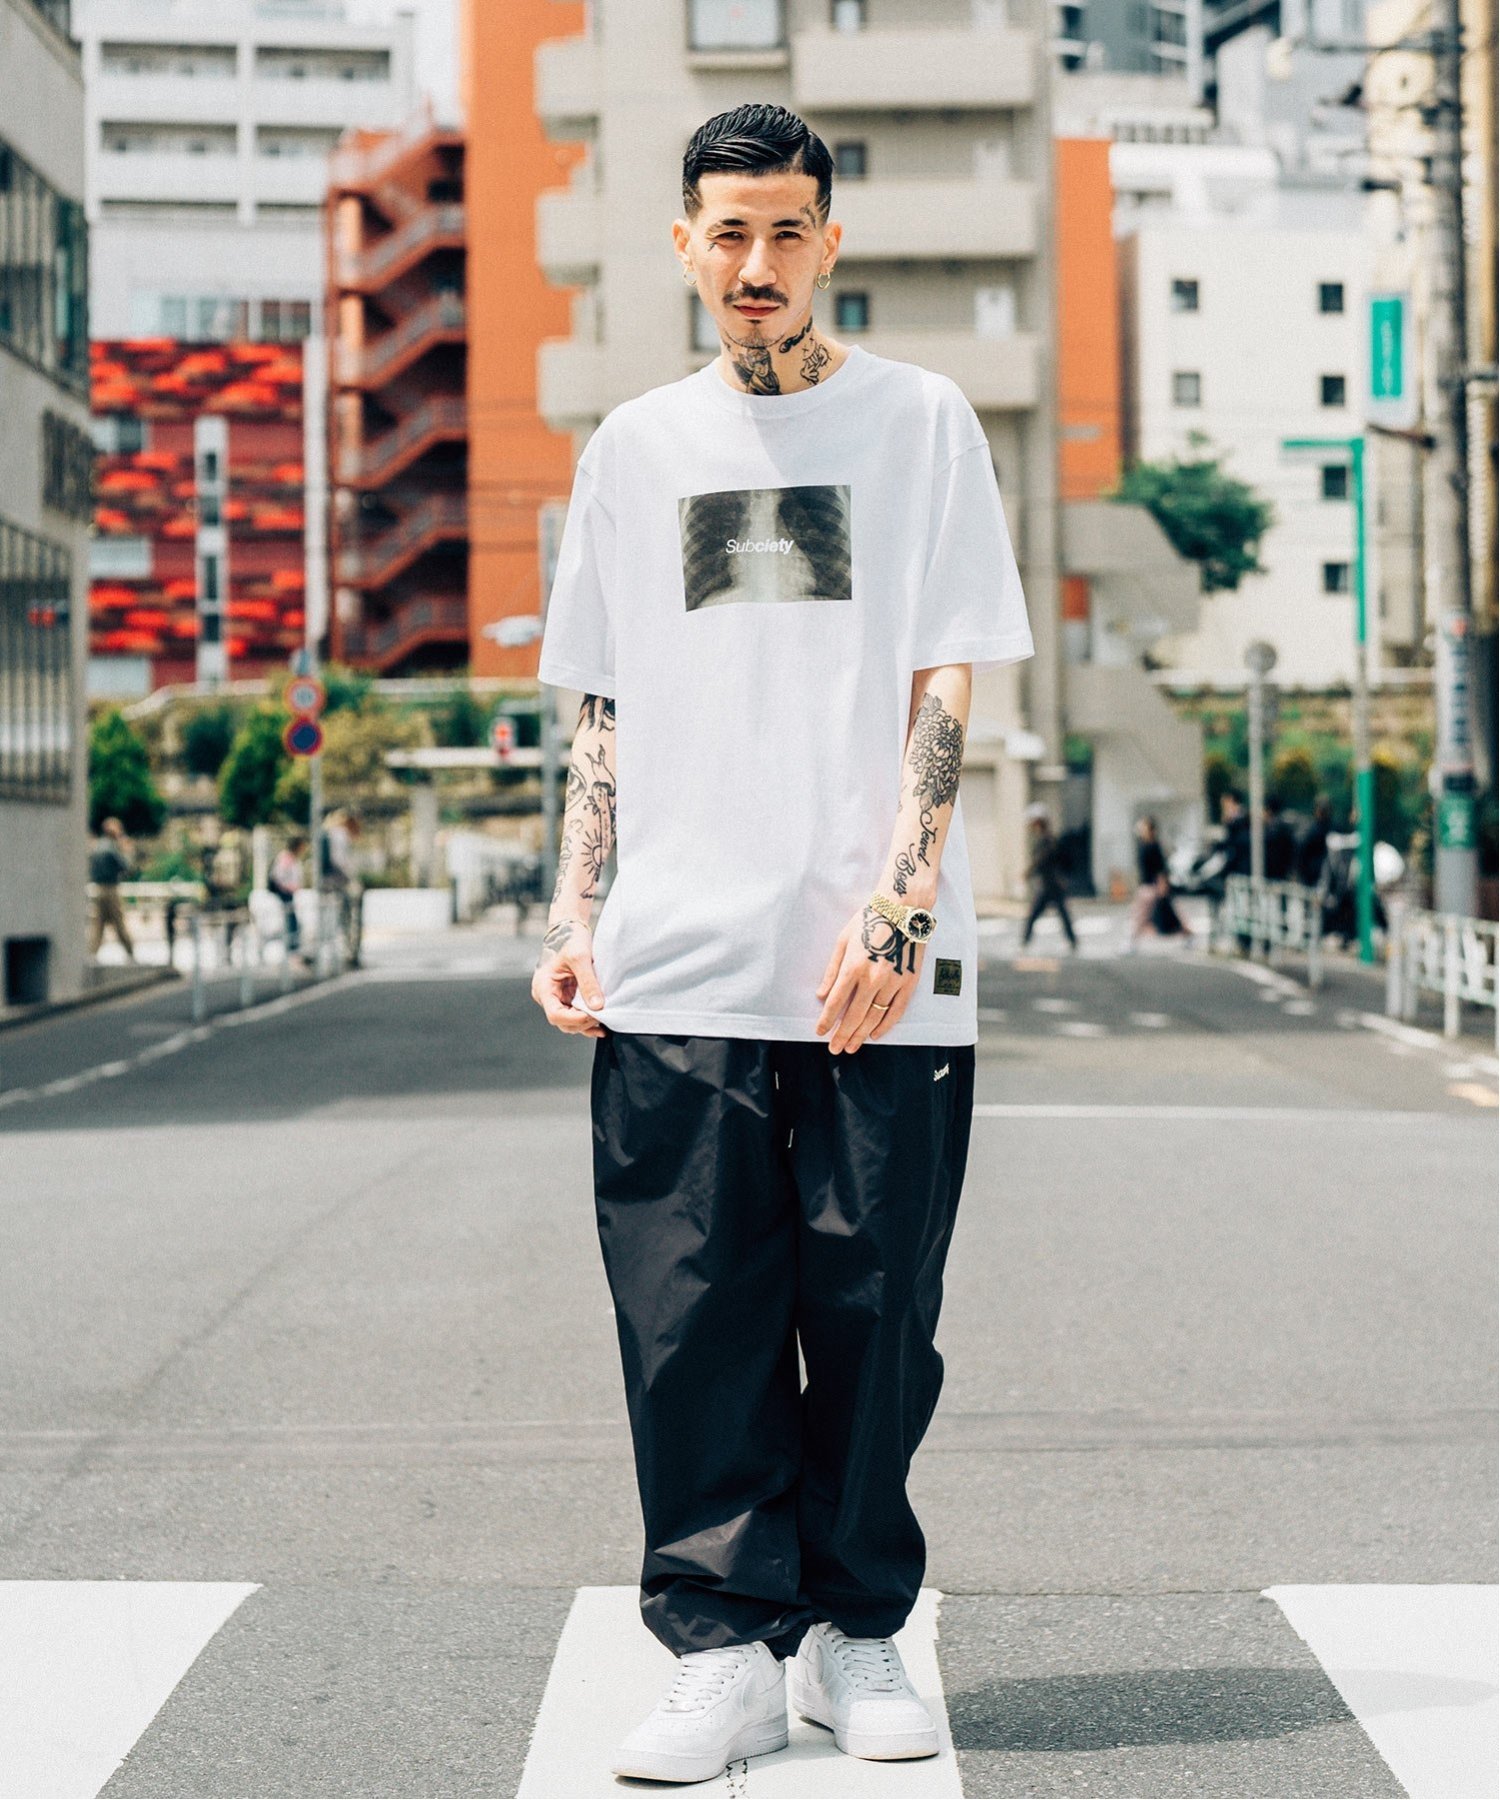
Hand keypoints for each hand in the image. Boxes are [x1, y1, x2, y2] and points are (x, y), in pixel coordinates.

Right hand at [532, 917, 606, 1036]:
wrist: (569, 929)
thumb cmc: (571, 939)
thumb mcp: (581, 958)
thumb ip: (588, 983)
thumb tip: (598, 1007)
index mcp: (543, 986)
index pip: (555, 1014)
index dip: (575, 1019)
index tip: (594, 1015)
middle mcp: (546, 995)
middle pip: (562, 1021)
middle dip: (582, 1022)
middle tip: (602, 1016)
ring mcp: (555, 997)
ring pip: (569, 1022)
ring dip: (586, 1024)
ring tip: (604, 1021)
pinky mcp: (565, 997)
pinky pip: (575, 1014)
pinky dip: (587, 1020)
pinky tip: (601, 1024)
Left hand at [814, 902, 922, 1052]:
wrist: (902, 909)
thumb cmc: (868, 921)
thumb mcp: (843, 941)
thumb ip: (832, 970)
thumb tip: (821, 995)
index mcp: (853, 966)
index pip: (835, 1002)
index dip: (826, 1021)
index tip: (820, 1033)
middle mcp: (872, 978)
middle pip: (854, 1015)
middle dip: (842, 1035)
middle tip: (835, 1049)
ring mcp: (892, 982)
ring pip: (874, 1017)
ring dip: (861, 1035)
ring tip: (851, 1047)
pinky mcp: (909, 983)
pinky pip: (896, 1011)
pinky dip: (885, 1026)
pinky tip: (875, 1036)